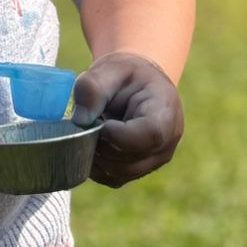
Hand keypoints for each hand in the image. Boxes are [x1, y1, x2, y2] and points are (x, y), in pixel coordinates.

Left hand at [71, 51, 183, 187]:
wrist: (138, 84)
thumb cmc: (127, 74)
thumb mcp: (110, 68)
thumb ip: (93, 87)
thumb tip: (80, 121)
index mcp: (165, 112)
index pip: (150, 135)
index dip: (119, 134)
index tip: (100, 122)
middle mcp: (166, 143)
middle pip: (130, 160)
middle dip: (101, 143)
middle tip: (89, 119)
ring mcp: (153, 162)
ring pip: (119, 173)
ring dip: (96, 154)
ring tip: (93, 127)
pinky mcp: (136, 171)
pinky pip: (112, 178)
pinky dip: (95, 164)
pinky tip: (93, 140)